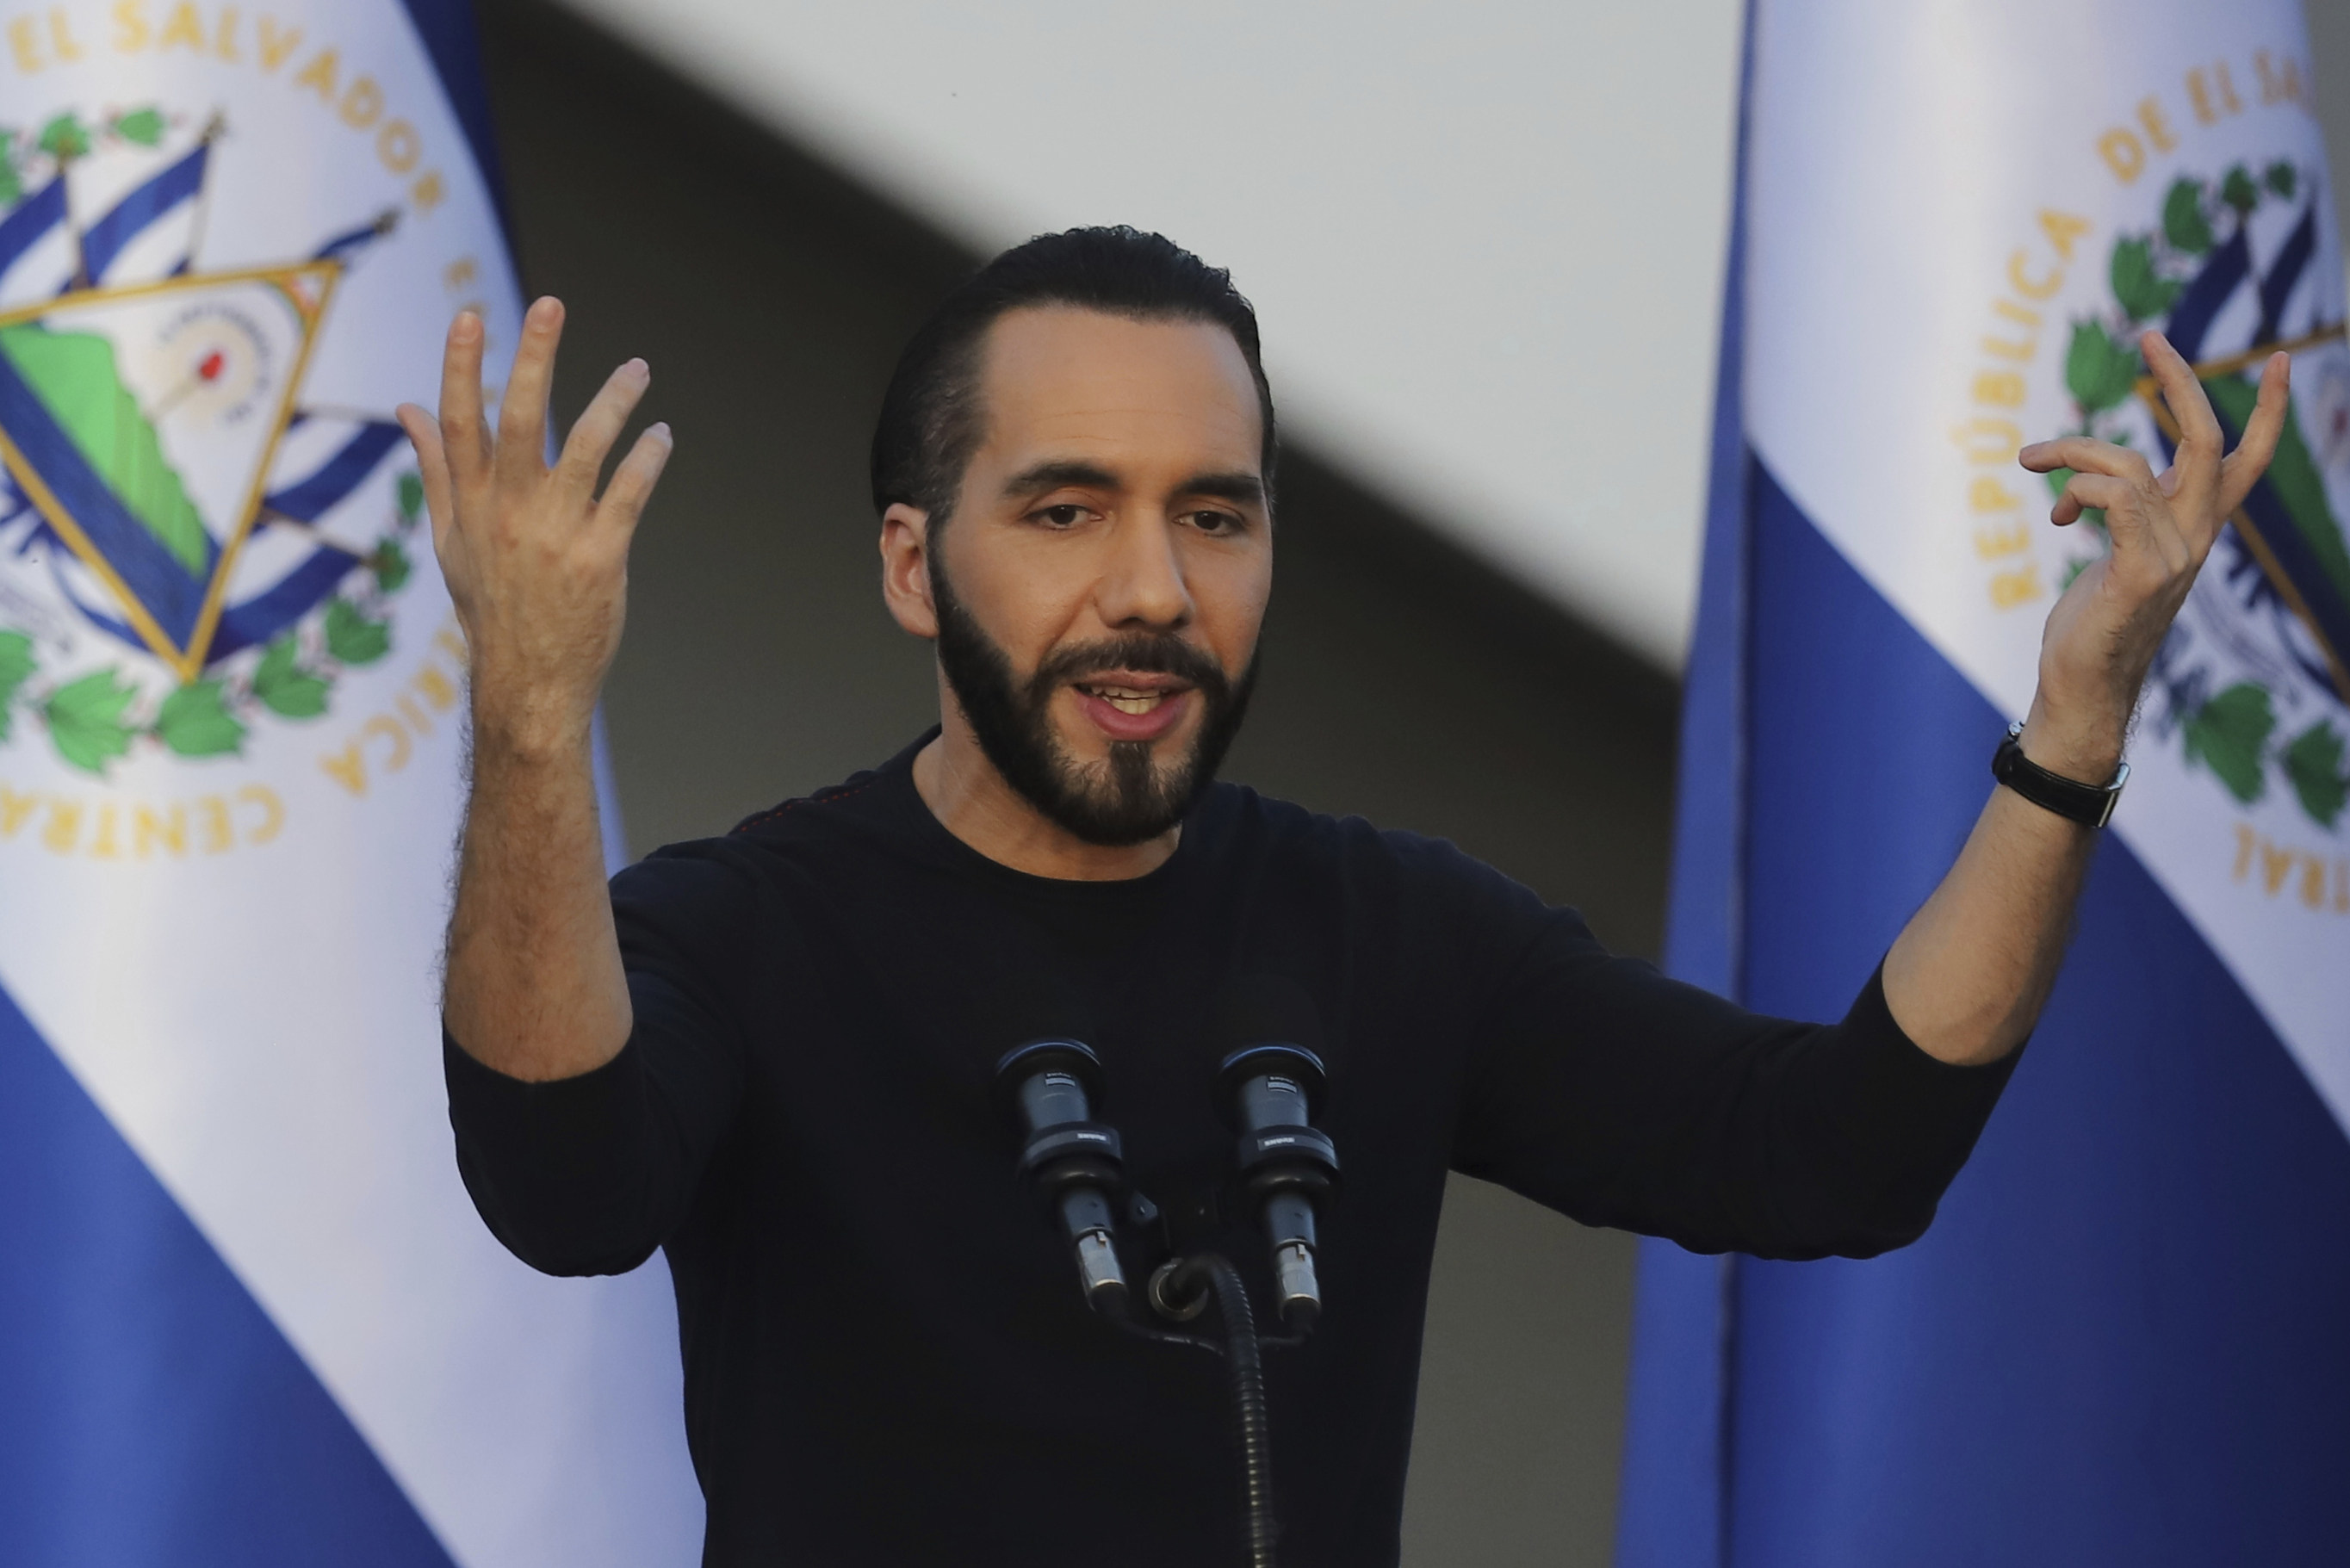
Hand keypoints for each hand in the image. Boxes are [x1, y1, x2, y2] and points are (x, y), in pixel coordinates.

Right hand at [395, 297, 671, 755]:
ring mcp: (555, 533)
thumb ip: (435, 467)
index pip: (458, 423)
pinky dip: (648, 456)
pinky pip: (630, 492)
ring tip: (638, 368)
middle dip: (533, 359)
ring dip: (615, 400)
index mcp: (469, 503)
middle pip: (518, 420)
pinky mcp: (600, 556)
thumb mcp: (452, 537)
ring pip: (587, 447)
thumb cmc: (491, 604)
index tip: (469, 316)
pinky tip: (661, 434)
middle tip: (550, 303)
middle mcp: (509, 511)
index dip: (460, 367)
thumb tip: (406, 407)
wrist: (528, 681)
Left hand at [2014, 331, 2288, 780]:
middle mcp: (2195, 537)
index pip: (2247, 461)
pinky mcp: (2142, 574)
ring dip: (2072, 449)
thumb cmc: (2089, 625)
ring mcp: (2174, 556)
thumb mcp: (2111, 555)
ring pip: (2134, 465)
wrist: (2081, 689)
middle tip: (2149, 335)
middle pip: (2211, 443)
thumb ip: (2116, 515)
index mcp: (2193, 529)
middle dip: (2182, 384)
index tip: (2282, 359)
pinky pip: (2116, 499)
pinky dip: (2078, 486)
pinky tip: (2059, 511)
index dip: (2269, 411)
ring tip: (2031, 460)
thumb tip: (2082, 484)